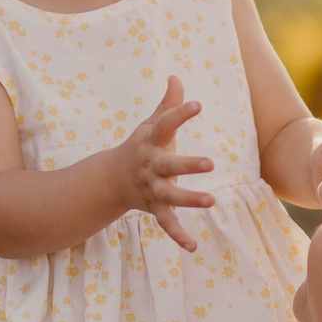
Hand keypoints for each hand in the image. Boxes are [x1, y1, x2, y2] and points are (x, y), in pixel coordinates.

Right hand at [116, 77, 216, 251]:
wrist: (109, 180)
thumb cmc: (139, 147)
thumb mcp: (149, 125)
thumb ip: (167, 105)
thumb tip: (176, 76)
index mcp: (151, 142)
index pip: (166, 124)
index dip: (181, 114)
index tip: (197, 104)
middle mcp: (151, 166)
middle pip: (170, 165)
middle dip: (188, 165)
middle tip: (210, 163)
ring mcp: (152, 188)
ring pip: (171, 196)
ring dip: (189, 199)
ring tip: (212, 201)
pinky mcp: (154, 207)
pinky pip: (167, 223)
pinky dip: (178, 236)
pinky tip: (193, 246)